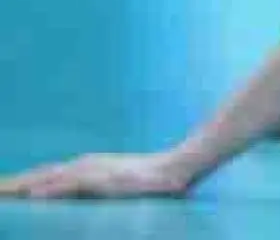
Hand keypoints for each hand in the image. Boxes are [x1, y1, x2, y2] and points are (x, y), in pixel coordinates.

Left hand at [0, 151, 190, 199]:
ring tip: (0, 192)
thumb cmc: (152, 178)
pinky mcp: (104, 179)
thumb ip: (100, 188)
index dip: (21, 182)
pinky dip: (49, 191)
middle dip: (13, 184)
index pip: (44, 176)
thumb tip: (88, 198)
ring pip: (48, 179)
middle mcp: (84, 165)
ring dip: (22, 186)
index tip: (1, 188)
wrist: (178, 167)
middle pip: (39, 176)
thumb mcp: (119, 184)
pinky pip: (71, 186)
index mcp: (85, 167)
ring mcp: (93, 171)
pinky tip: (33, 196)